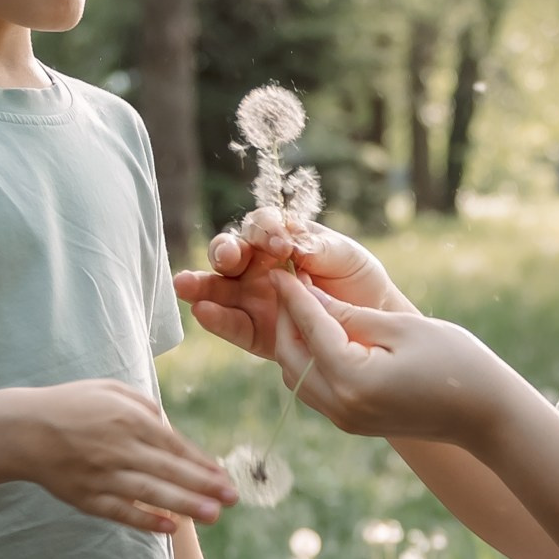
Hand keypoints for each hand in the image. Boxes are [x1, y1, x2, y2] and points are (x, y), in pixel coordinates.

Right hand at [21, 380, 235, 532]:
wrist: (22, 430)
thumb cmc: (71, 406)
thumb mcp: (109, 390)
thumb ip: (144, 406)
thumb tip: (170, 427)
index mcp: (128, 419)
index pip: (175, 445)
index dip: (202, 463)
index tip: (226, 476)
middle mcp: (118, 448)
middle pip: (169, 471)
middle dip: (205, 485)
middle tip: (234, 498)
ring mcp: (102, 475)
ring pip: (150, 493)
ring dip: (184, 505)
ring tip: (214, 515)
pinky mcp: (86, 497)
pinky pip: (120, 512)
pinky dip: (146, 521)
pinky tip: (170, 528)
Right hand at [176, 217, 408, 363]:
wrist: (373, 326)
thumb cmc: (358, 281)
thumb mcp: (347, 257)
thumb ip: (320, 248)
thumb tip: (293, 244)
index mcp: (280, 239)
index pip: (260, 227)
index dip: (265, 231)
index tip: (281, 245)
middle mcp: (259, 266)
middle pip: (230, 252)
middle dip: (225, 251)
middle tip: (229, 257)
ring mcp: (253, 298)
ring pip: (219, 288)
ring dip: (202, 285)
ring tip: (185, 284)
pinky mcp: (256, 331)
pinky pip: (232, 324)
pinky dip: (216, 319)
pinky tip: (202, 311)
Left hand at [269, 275, 511, 447]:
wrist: (485, 414)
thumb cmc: (456, 362)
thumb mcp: (402, 328)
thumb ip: (350, 315)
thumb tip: (310, 297)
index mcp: (354, 380)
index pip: (310, 329)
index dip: (294, 295)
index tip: (281, 268)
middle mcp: (341, 406)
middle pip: (291, 357)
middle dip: (286, 319)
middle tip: (291, 284)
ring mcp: (344, 419)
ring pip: (296, 377)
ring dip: (294, 341)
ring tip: (304, 306)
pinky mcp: (351, 422)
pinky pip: (314, 389)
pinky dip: (309, 360)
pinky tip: (321, 334)